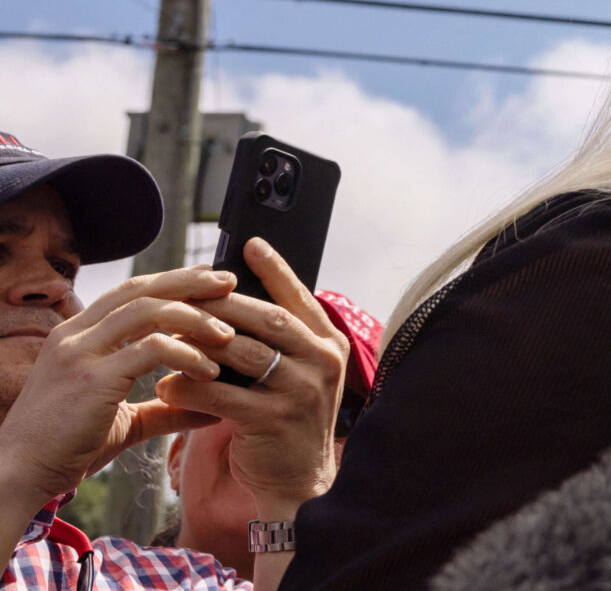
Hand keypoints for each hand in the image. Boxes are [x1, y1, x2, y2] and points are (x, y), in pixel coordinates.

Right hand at [0, 266, 234, 522]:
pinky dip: (187, 355)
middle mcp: (74, 335)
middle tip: (230, 283)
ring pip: (148, 311)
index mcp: (74, 336)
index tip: (210, 278)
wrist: (18, 476)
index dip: (172, 281)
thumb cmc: (65, 450)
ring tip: (229, 334)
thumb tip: (214, 408)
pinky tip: (210, 371)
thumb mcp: (121, 421)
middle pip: (141, 290)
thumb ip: (164, 408)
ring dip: (196, 318)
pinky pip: (151, 349)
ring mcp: (79, 353)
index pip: (129, 292)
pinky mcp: (91, 378)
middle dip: (190, 282)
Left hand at [155, 239, 346, 515]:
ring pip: (242, 351)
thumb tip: (231, 303)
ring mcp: (302, 391)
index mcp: (329, 345)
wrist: (299, 483)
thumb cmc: (287, 423)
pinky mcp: (275, 420)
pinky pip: (222, 393)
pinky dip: (190, 386)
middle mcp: (322, 362)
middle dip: (221, 303)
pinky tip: (166, 383)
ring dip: (198, 342)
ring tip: (163, 337)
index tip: (249, 244)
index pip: (299, 298)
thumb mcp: (296, 376)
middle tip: (183, 294)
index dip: (275, 269)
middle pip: (266, 318)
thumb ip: (278, 343)